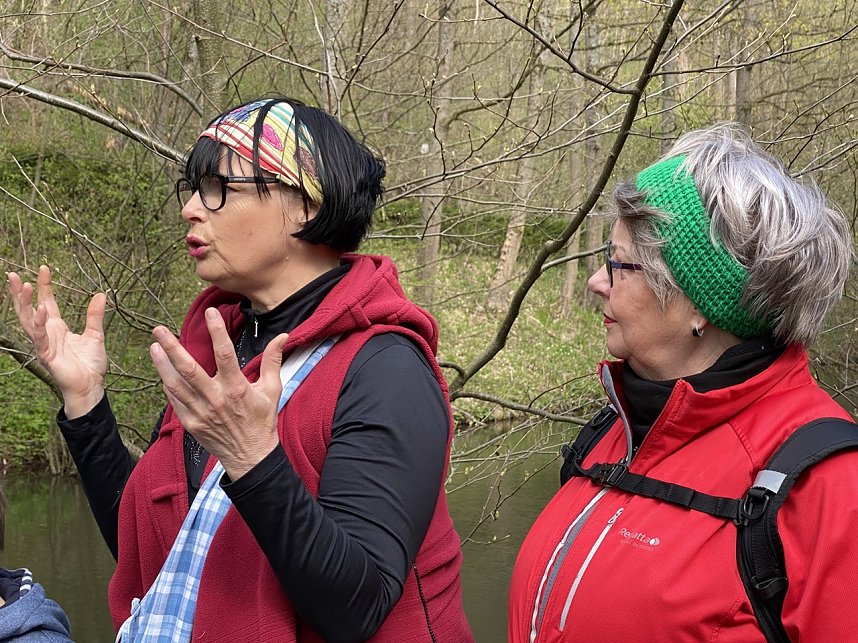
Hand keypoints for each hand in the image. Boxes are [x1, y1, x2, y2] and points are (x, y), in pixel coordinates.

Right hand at [7, 266, 107, 418]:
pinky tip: (40, 309)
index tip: (44, 268)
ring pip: (28, 321)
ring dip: (24, 303)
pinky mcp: (47, 355)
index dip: (44, 286)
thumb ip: (95, 316)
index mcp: (57, 328)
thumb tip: (101, 294)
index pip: (47, 302)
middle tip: (14, 274)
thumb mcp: (95, 335)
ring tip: (22, 285)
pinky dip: (38, 323)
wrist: (92, 386)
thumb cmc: (90, 364)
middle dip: (20, 293)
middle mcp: (47, 334)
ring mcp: (44, 344)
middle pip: (29, 309)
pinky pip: (40, 337)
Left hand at [149, 307, 288, 480]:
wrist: (251, 456)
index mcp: (237, 388)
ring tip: (154, 346)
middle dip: (173, 347)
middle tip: (159, 330)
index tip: (210, 313)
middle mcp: (216, 399)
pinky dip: (168, 386)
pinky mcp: (191, 423)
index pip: (224, 353)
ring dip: (163, 365)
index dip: (217, 331)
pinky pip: (175, 401)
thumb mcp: (272, 389)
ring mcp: (201, 412)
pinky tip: (162, 372)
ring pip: (176, 384)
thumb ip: (273, 360)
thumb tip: (282, 336)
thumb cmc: (262, 421)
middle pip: (189, 368)